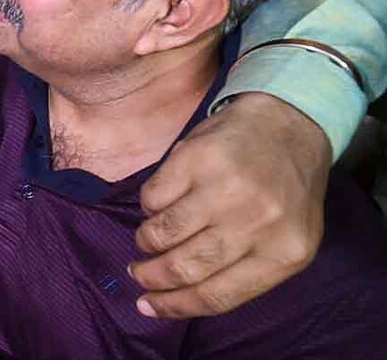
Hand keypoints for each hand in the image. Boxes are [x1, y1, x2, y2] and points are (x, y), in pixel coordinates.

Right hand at [130, 93, 329, 317]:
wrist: (290, 124)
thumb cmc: (283, 190)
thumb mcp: (283, 239)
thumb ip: (241, 268)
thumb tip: (174, 295)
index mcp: (284, 252)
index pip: (218, 295)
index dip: (175, 305)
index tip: (147, 306)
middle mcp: (256, 222)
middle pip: (185, 267)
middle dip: (152, 276)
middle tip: (139, 273)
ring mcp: (224, 188)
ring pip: (162, 234)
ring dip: (147, 241)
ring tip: (147, 239)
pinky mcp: (196, 159)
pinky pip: (153, 197)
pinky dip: (150, 205)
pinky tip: (163, 201)